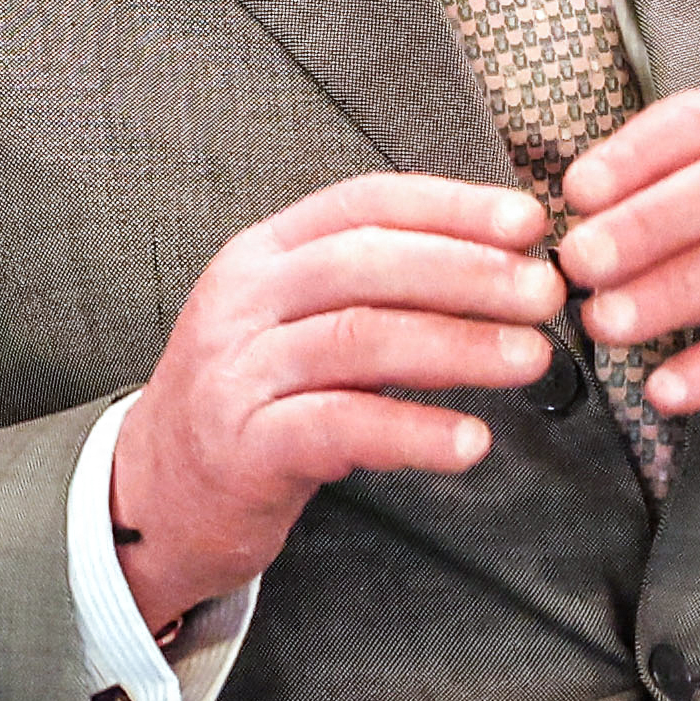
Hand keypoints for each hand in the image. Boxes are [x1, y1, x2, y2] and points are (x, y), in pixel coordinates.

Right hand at [108, 174, 570, 623]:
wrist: (153, 495)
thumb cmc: (253, 403)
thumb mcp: (297, 324)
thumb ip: (375, 291)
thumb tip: (501, 266)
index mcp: (264, 254)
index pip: (366, 205)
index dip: (452, 206)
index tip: (528, 221)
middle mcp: (244, 300)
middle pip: (369, 264)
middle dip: (470, 272)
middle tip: (546, 292)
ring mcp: (237, 371)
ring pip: (360, 339)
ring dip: (458, 346)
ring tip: (531, 358)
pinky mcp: (243, 446)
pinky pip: (340, 428)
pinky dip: (413, 433)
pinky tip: (471, 442)